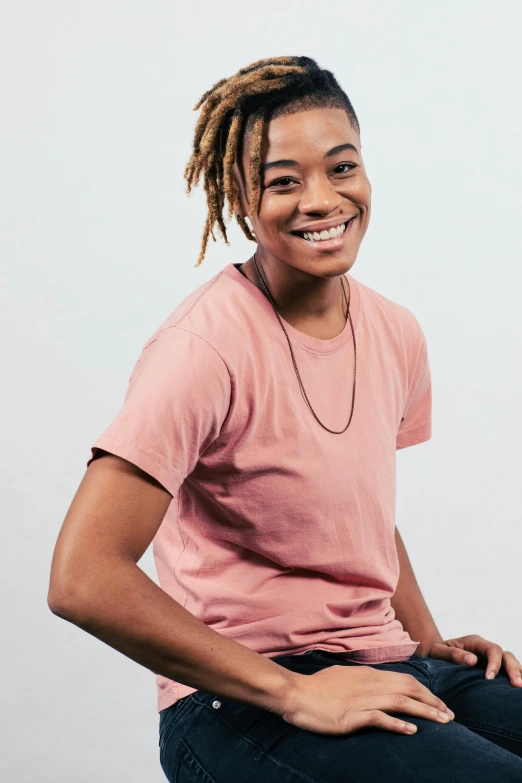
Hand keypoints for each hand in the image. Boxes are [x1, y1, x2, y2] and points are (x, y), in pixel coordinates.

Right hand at [279, 664, 454, 735]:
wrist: (295, 693)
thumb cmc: (317, 688)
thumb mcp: (344, 677)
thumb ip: (362, 681)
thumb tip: (376, 685)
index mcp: (368, 674)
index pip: (404, 679)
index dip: (425, 691)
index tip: (439, 703)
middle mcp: (369, 683)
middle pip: (408, 689)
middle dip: (432, 701)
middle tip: (450, 715)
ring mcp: (361, 699)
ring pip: (400, 702)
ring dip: (424, 712)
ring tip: (443, 722)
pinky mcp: (352, 714)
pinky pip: (380, 718)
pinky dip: (398, 724)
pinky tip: (412, 731)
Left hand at [426, 634, 521, 686]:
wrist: (432, 655)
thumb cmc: (434, 652)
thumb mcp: (438, 651)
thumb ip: (453, 654)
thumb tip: (472, 660)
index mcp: (474, 642)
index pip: (492, 649)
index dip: (494, 663)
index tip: (489, 678)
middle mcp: (484, 649)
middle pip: (506, 655)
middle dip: (513, 669)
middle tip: (517, 685)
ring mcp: (489, 659)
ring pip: (510, 662)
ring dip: (517, 673)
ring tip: (519, 688)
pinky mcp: (490, 669)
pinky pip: (506, 672)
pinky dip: (513, 677)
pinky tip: (515, 691)